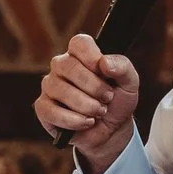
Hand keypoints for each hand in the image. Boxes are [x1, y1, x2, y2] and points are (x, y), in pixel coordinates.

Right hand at [36, 33, 140, 173]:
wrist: (111, 130)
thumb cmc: (117, 102)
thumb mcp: (129, 83)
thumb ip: (122, 67)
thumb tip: (104, 63)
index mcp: (81, 55)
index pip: (79, 43)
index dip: (91, 56)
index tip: (104, 72)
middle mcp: (61, 67)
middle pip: (68, 66)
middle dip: (93, 86)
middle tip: (108, 98)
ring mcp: (50, 87)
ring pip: (60, 90)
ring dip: (86, 105)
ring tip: (99, 112)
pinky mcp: (43, 108)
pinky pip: (51, 111)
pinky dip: (73, 120)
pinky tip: (86, 122)